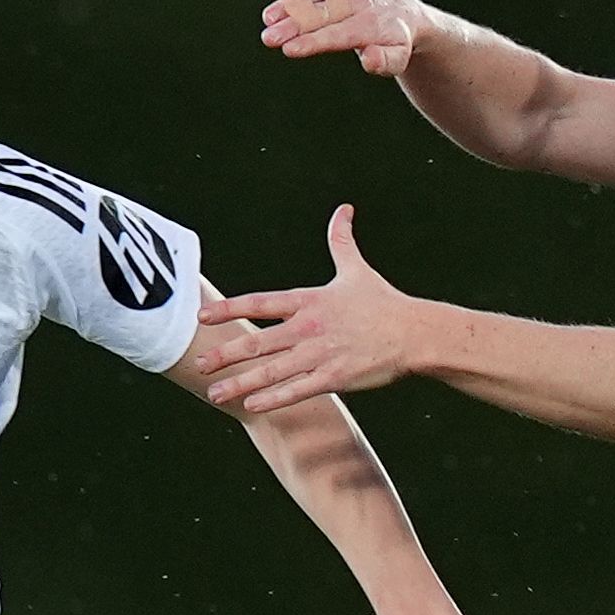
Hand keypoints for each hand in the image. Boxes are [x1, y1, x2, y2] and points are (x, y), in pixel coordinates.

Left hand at [197, 207, 425, 416]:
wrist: (415, 334)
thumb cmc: (384, 304)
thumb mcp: (357, 270)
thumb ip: (342, 241)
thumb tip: (343, 210)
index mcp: (310, 301)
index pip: (260, 303)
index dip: (229, 308)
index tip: (202, 316)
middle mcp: (309, 327)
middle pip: (258, 340)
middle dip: (225, 353)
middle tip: (199, 362)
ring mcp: (321, 354)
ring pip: (272, 371)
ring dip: (240, 382)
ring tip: (215, 393)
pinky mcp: (335, 377)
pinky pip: (298, 390)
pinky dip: (273, 398)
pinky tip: (251, 404)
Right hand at [259, 0, 429, 75]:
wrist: (403, 12)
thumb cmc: (395, 41)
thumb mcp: (398, 58)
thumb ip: (385, 61)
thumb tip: (368, 57)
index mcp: (372, 24)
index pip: (338, 32)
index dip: (313, 40)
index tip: (289, 49)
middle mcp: (358, 1)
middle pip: (323, 11)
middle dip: (295, 23)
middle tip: (269, 38)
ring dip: (290, 1)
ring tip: (268, 18)